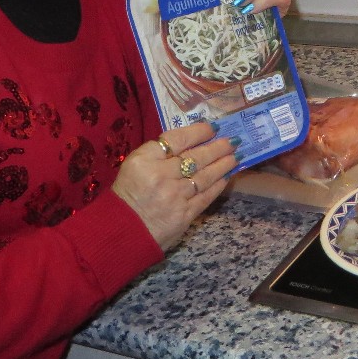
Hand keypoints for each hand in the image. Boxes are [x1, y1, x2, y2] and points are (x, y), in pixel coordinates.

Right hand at [110, 123, 237, 250]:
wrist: (122, 230)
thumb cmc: (129, 194)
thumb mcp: (135, 165)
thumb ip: (159, 153)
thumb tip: (192, 140)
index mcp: (144, 160)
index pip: (177, 139)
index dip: (198, 132)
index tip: (213, 128)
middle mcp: (160, 176)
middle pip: (196, 157)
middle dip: (218, 147)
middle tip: (233, 141)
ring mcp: (174, 196)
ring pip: (205, 176)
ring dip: (223, 165)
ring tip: (235, 156)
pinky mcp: (184, 214)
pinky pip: (206, 196)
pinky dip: (218, 185)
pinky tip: (226, 177)